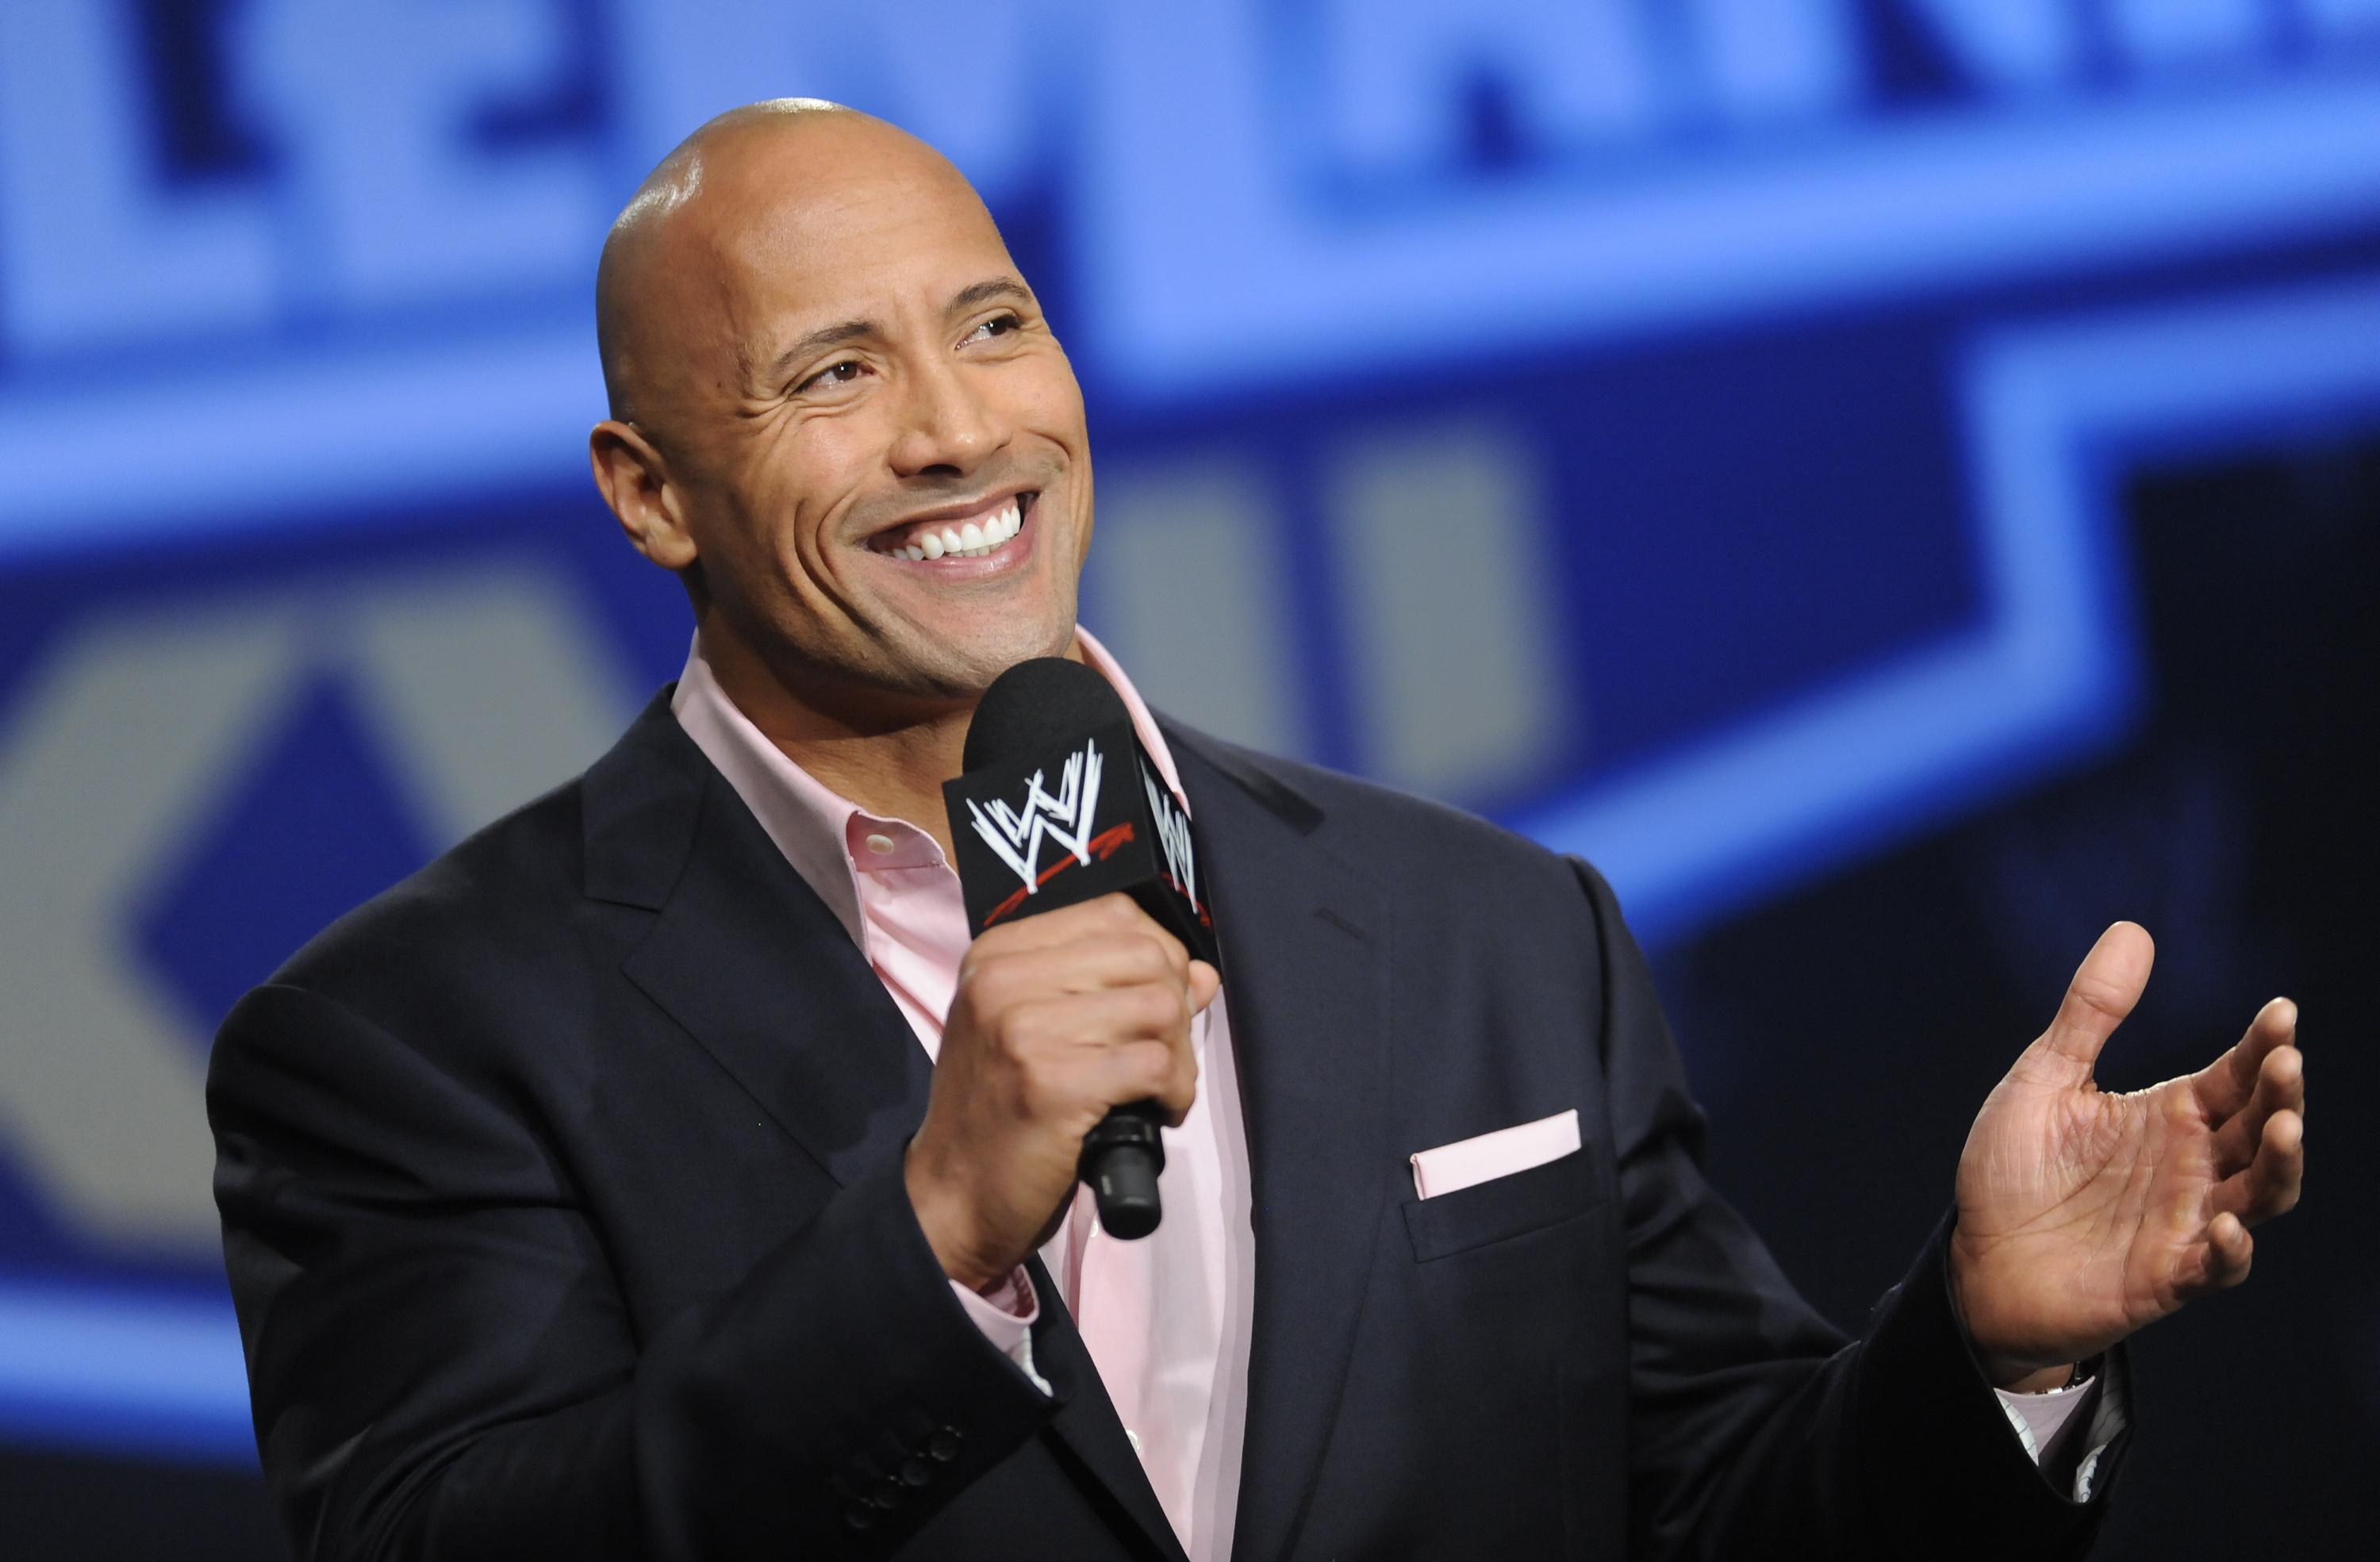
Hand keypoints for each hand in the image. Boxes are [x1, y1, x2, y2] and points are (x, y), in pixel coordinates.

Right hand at [905, 893, 1219, 1292]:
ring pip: (1160, 1007)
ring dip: (1180, 1056)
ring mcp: (1023, 1030)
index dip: (1160, 957)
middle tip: (1163, 1056)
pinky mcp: (1051, 1084)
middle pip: (1146, 955)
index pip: (1115, 914)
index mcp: (998, 954)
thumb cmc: (1001, 1114)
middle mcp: (1003, 980)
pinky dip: (1175, 1093)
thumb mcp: (1036, 1032)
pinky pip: (1155, 1065)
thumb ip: (1110, 989)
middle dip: (1177, 1007)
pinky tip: (1156, 1113)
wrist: (953, 1198)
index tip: (1159, 1005)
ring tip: (1160, 1089)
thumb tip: (1200, 973)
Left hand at [1950, 922, 2303, 1386]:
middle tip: (2284, 1061)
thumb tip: (2133, 929)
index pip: (2235, 1074)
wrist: (1976, 1260)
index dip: (2263, 1045)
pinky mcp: (2168, 1277)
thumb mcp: (2044, 1080)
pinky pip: (2218, 1266)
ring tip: (2282, 1127)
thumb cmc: (2014, 1171)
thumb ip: (2091, 1014)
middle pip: (2261, 1128)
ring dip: (2279, 1163)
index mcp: (2171, 1114)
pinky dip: (2231, 1248)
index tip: (2281, 1012)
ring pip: (2261, 1194)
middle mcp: (2192, 1165)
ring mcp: (2186, 1222)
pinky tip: (2226, 1223)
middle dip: (2280, 1096)